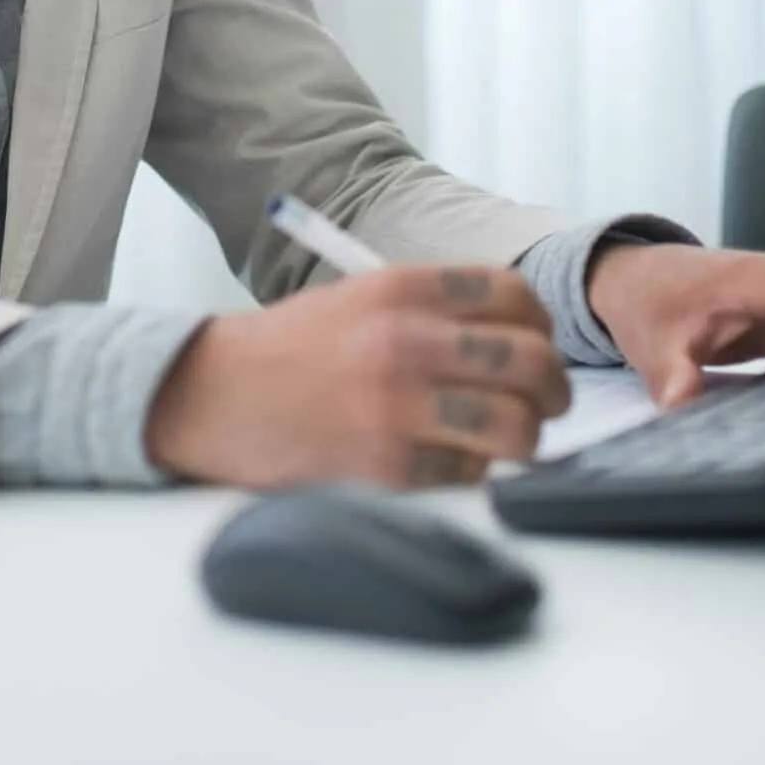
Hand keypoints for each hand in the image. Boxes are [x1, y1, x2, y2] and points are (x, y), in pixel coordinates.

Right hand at [144, 265, 571, 489]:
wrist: (211, 397)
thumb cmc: (291, 352)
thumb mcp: (359, 300)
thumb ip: (435, 310)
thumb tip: (521, 341)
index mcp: (400, 289)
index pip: (516, 297)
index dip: (542, 327)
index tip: (537, 346)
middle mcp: (404, 341)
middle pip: (532, 363)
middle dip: (553, 390)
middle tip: (546, 404)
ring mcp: (396, 406)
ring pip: (517, 426)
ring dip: (523, 438)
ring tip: (506, 440)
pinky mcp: (386, 466)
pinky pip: (470, 474)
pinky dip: (469, 473)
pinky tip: (443, 460)